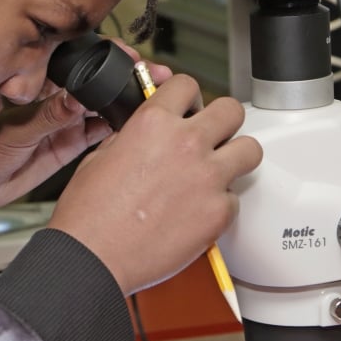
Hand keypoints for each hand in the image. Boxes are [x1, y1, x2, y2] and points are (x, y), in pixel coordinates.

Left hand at [0, 41, 172, 220]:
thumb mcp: (14, 133)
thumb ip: (49, 117)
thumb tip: (77, 98)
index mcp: (38, 86)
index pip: (77, 63)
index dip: (105, 57)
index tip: (127, 56)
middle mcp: (54, 101)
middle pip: (97, 83)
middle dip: (124, 77)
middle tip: (151, 76)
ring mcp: (64, 123)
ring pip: (103, 107)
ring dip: (125, 102)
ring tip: (149, 99)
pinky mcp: (69, 146)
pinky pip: (99, 134)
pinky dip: (116, 129)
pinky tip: (131, 126)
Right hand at [47, 74, 261, 295]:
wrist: (94, 256)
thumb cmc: (90, 214)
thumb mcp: (101, 156)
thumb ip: (131, 137)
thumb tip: (143, 134)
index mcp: (153, 123)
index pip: (187, 85)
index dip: (187, 97)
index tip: (188, 108)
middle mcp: (186, 144)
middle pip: (231, 109)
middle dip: (222, 121)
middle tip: (212, 135)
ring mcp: (207, 177)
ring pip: (250, 149)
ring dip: (236, 156)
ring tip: (220, 169)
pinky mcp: (218, 213)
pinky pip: (235, 198)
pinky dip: (221, 204)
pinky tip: (201, 210)